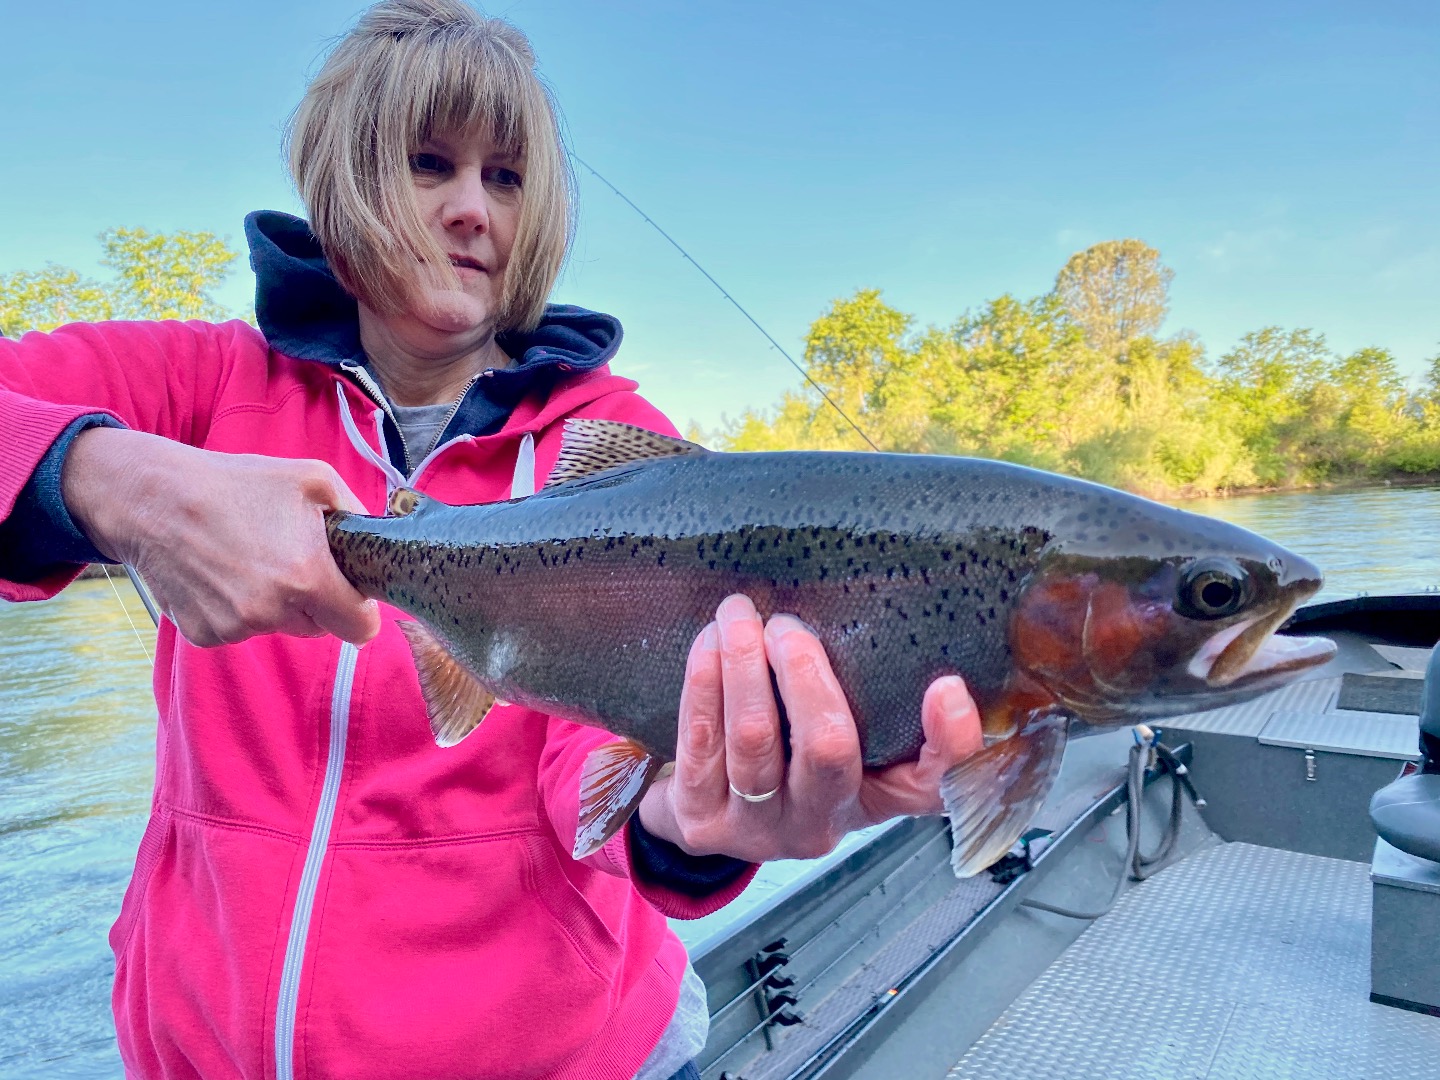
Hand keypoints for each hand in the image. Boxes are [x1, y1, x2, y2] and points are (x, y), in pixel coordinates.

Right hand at [62, 427, 380, 647]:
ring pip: (280, 626)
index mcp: (307, 577)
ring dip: (276, 604)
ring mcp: (235, 627)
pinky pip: (241, 629)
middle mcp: (272, 610)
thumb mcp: (312, 480)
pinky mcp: (205, 634)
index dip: (361, 611)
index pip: (361, 629)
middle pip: (320, 627)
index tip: (350, 595)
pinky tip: (221, 573)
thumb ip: (355, 515)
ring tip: (250, 558)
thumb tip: (375, 542)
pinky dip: (238, 609)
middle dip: (316, 601)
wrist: (152, 500)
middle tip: (291, 559)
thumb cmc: (235, 483)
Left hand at [636, 594, 983, 862]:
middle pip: (828, 750)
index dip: (950, 742)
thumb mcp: (848, 741)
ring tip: (738, 614)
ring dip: (744, 665)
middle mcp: (820, 826)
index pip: (931, 786)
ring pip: (754, 739)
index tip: (947, 684)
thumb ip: (883, 700)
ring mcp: (757, 828)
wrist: (708, 811)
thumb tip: (918, 641)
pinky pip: (701, 740)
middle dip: (805, 675)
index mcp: (874, 800)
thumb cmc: (791, 757)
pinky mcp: (702, 820)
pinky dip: (704, 682)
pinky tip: (709, 643)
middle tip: (788, 625)